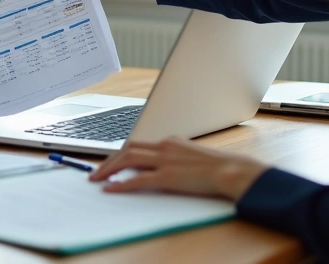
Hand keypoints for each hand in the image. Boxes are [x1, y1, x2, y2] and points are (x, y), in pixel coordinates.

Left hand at [89, 137, 267, 200]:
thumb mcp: (193, 156)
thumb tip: (162, 167)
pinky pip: (138, 180)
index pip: (138, 144)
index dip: (121, 153)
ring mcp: (165, 160)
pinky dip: (121, 184)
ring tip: (96, 179)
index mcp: (170, 140)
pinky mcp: (168, 176)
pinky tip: (110, 189)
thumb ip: (176, 157)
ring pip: (127, 159)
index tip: (111, 162)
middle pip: (128, 148)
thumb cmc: (219, 167)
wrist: (232, 170)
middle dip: (109, 160)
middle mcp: (164, 146)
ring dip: (108, 169)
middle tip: (96, 172)